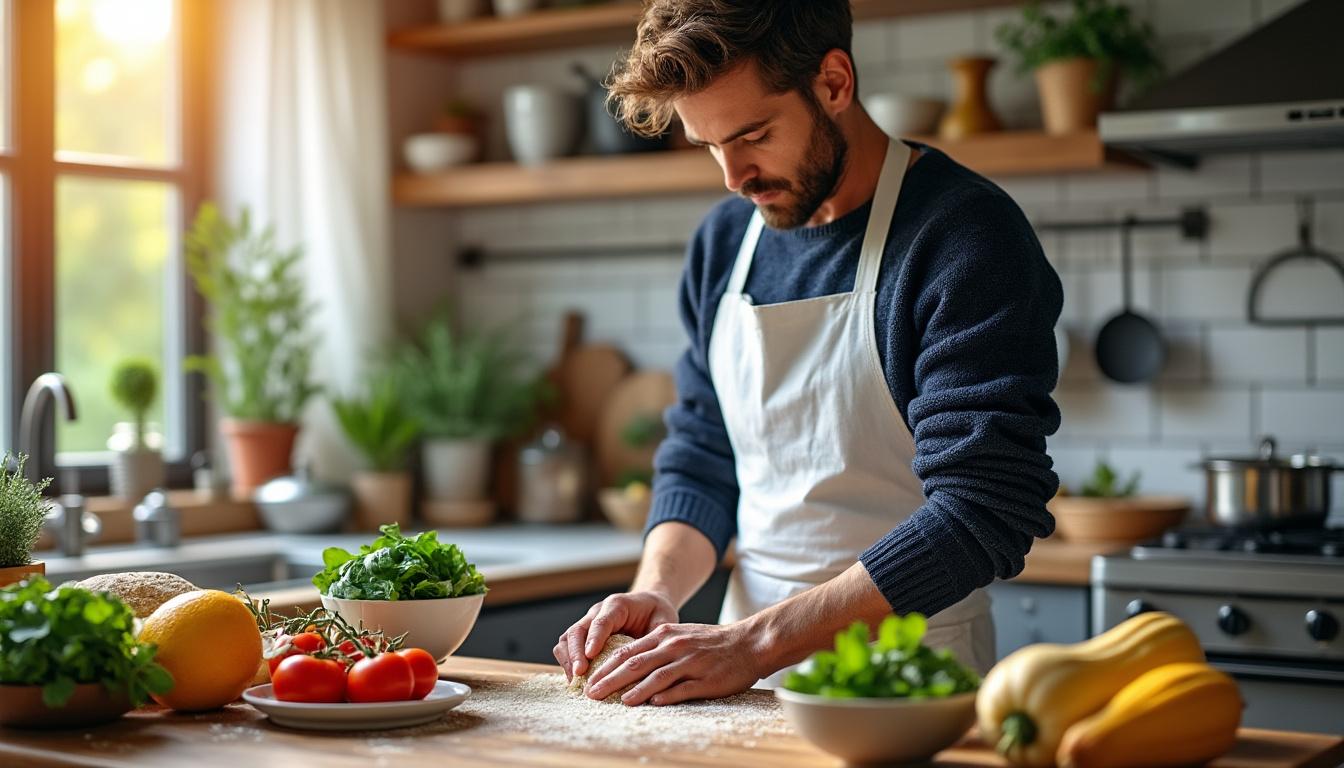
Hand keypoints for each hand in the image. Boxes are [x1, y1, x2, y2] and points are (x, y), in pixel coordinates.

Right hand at [553, 591, 678, 680]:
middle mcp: (597, 612)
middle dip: (575, 653)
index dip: (594, 638)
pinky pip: (567, 647)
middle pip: (578, 630)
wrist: (649, 605)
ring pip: (567, 639)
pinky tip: (576, 681)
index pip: (601, 621)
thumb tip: (653, 659)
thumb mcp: (664, 620)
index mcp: (617, 605)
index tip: (590, 655)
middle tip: (580, 674)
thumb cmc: (657, 613)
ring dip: (568, 660)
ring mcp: (588, 623)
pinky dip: (568, 663)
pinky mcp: (584, 636)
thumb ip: (658, 636)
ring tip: (576, 681)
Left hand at [582, 621, 765, 705]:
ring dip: (634, 690)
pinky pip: (681, 688)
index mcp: (665, 636)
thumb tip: (630, 666)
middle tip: (592, 693)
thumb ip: (657, 649)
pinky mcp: (705, 679)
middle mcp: (674, 647)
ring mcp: (689, 662)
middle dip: (610, 679)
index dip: (606, 667)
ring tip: (618, 701)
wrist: (749, 643)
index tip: (590, 680)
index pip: (628, 652)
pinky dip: (665, 696)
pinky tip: (651, 703)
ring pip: (655, 676)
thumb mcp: (681, 636)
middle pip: (635, 663)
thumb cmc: (713, 643)